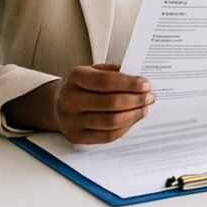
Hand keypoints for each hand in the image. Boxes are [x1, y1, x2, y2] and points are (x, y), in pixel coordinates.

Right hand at [3, 64, 152, 143]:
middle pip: (111, 103)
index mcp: (75, 78)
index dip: (130, 84)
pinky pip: (107, 136)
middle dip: (136, 100)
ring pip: (111, 122)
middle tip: (150, 97)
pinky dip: (124, 128)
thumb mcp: (94, 70)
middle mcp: (69, 100)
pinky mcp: (76, 137)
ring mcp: (71, 121)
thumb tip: (141, 79)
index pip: (107, 82)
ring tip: (144, 108)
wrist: (55, 103)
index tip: (147, 84)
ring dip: (134, 115)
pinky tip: (132, 119)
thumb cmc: (81, 85)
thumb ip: (116, 72)